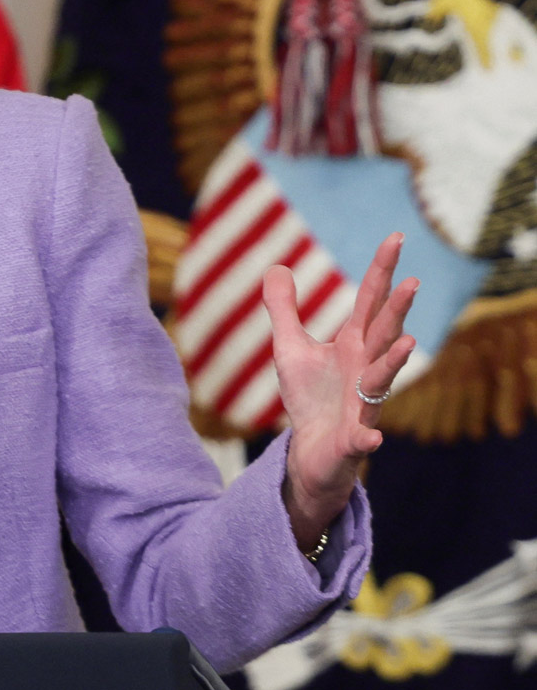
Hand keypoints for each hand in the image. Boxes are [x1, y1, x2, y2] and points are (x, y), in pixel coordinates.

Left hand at [265, 233, 416, 550]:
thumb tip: (277, 265)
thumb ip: (283, 308)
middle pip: (383, 334)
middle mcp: (366, 370)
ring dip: (394, 361)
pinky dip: (367, 438)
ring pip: (382, 380)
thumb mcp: (289, 347)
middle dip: (397, 310)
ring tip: (407, 341)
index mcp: (353, 345)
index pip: (370, 301)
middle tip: (413, 281)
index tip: (396, 237)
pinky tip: (372, 437)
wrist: (313, 452)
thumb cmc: (310, 398)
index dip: (381, 271)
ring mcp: (365, 405)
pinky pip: (363, 439)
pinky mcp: (354, 440)